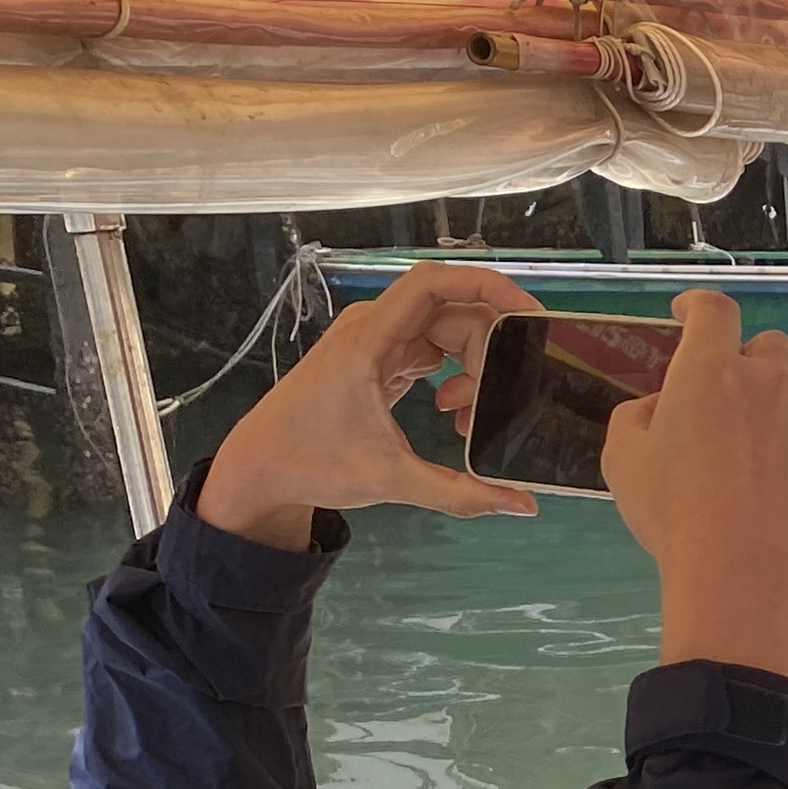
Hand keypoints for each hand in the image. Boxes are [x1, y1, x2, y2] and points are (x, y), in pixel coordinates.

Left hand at [196, 258, 545, 547]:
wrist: (259, 468)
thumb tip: (523, 505)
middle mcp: (373, 328)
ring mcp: (376, 341)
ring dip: (473, 368)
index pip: (432, 283)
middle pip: (453, 314)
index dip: (485, 285)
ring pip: (447, 333)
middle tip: (497, 402)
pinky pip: (434, 350)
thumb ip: (461, 494)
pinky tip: (454, 413)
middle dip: (487, 352)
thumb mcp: (390, 480)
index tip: (527, 313)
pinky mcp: (380, 359)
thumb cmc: (310, 464)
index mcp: (368, 340)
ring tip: (470, 417)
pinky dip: (456, 376)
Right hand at [604, 289, 787, 683]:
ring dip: (757, 420)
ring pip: (782, 408)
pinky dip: (773, 465)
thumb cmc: (670, 503)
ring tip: (723, 468)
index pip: (714, 311)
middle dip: (749, 353)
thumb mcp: (623, 455)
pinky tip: (750, 504)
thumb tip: (663, 409)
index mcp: (712, 370)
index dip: (698, 305)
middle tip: (719, 385)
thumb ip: (639, 417)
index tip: (685, 313)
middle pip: (772, 346)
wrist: (740, 569)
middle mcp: (765, 389)